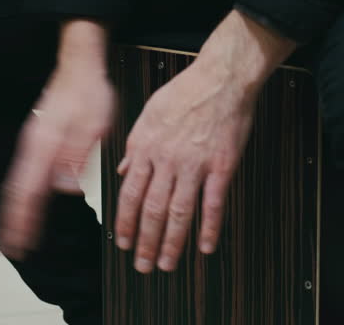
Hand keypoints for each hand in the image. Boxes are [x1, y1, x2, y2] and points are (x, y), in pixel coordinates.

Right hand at [0, 20, 113, 259]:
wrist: (81, 65)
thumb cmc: (89, 92)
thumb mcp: (93, 125)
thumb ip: (77, 157)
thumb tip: (65, 187)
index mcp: (44, 146)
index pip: (27, 192)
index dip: (22, 220)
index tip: (18, 243)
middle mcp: (33, 146)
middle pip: (15, 191)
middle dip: (11, 221)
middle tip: (9, 247)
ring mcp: (33, 142)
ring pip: (18, 182)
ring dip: (15, 209)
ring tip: (15, 231)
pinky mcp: (39, 138)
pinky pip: (26, 171)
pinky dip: (22, 192)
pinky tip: (29, 201)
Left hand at [115, 10, 296, 272]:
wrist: (221, 78)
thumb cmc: (186, 91)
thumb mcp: (148, 113)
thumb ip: (135, 144)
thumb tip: (122, 168)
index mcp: (146, 147)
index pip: (129, 194)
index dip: (124, 223)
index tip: (122, 242)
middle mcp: (167, 160)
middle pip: (151, 210)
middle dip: (144, 242)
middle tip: (142, 265)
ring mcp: (195, 165)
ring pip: (179, 212)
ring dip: (172, 242)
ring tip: (167, 263)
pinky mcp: (221, 166)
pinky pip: (213, 203)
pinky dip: (209, 227)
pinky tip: (205, 246)